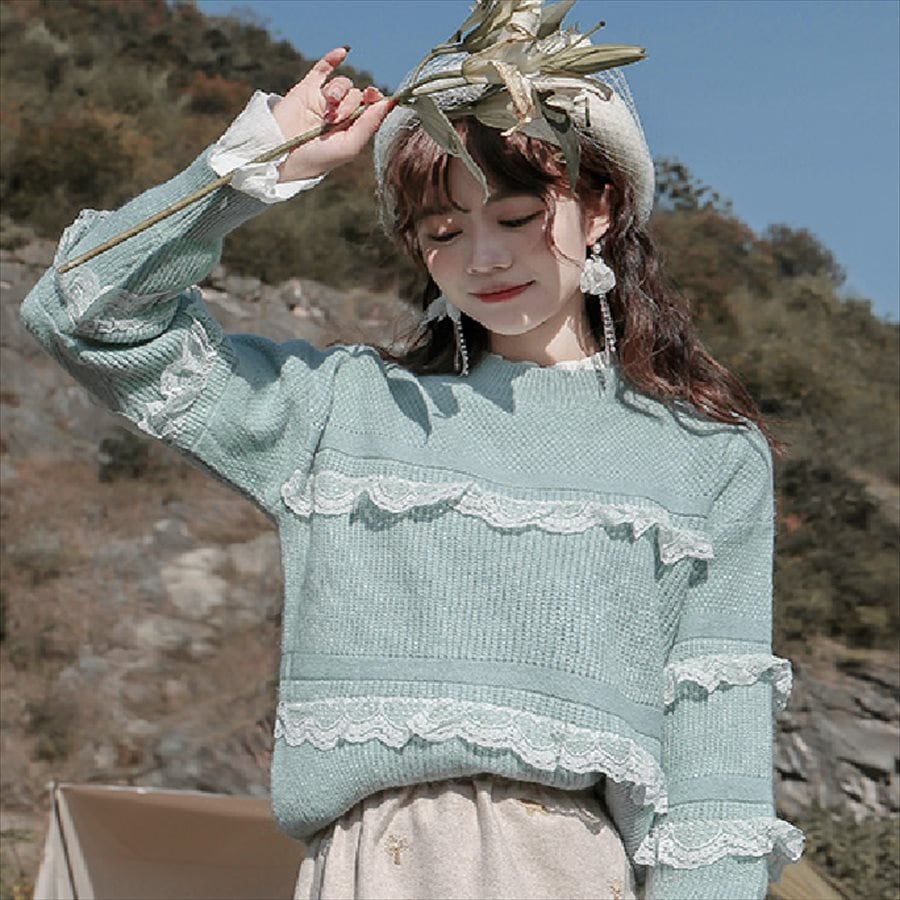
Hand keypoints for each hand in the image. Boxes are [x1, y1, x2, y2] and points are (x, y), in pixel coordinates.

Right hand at [272, 47, 391, 181]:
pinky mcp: (308, 88)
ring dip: (338, 93)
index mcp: (354, 130)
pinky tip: (342, 52)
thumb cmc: (318, 158)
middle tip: (336, 119)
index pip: (373, 108)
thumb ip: (369, 125)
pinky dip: (333, 59)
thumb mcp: (349, 146)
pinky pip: (324, 69)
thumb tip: (388, 102)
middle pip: (359, 95)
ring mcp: (325, 100)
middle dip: (350, 105)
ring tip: (326, 111)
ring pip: (343, 83)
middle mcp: (342, 114)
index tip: (375, 96)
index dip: (376, 100)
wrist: (282, 154)